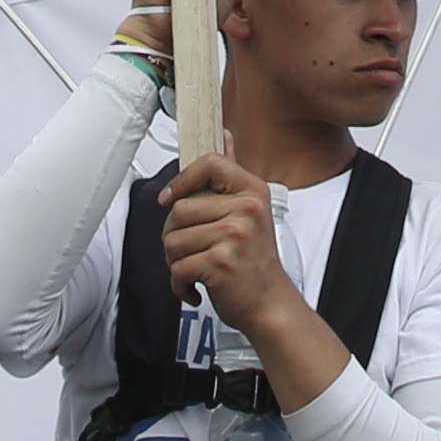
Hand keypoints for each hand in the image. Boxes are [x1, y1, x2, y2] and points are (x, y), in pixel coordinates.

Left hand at [160, 158, 303, 346]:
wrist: (270, 304)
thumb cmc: (255, 262)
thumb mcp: (250, 213)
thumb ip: (231, 178)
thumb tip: (224, 135)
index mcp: (252, 191)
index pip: (209, 163)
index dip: (182, 180)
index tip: (169, 198)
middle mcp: (246, 209)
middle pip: (179, 210)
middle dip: (174, 236)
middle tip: (191, 252)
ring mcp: (234, 235)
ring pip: (173, 241)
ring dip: (176, 263)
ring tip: (196, 269)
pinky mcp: (220, 262)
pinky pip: (177, 267)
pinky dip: (179, 285)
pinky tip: (196, 288)